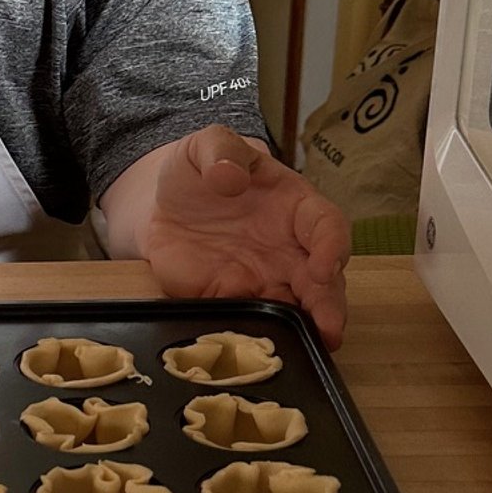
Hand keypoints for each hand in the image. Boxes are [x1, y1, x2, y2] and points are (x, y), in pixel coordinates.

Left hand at [140, 127, 350, 349]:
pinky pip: (253, 323)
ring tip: (314, 345)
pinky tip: (262, 347)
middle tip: (330, 327)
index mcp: (294, 206)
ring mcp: (265, 280)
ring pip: (298, 309)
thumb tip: (230, 176)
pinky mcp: (234, 302)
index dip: (332, 246)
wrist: (159, 208)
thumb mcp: (204, 145)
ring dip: (307, 327)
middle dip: (330, 303)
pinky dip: (261, 335)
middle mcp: (289, 249)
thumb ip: (220, 150)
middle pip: (324, 280)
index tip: (324, 267)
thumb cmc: (197, 172)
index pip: (327, 225)